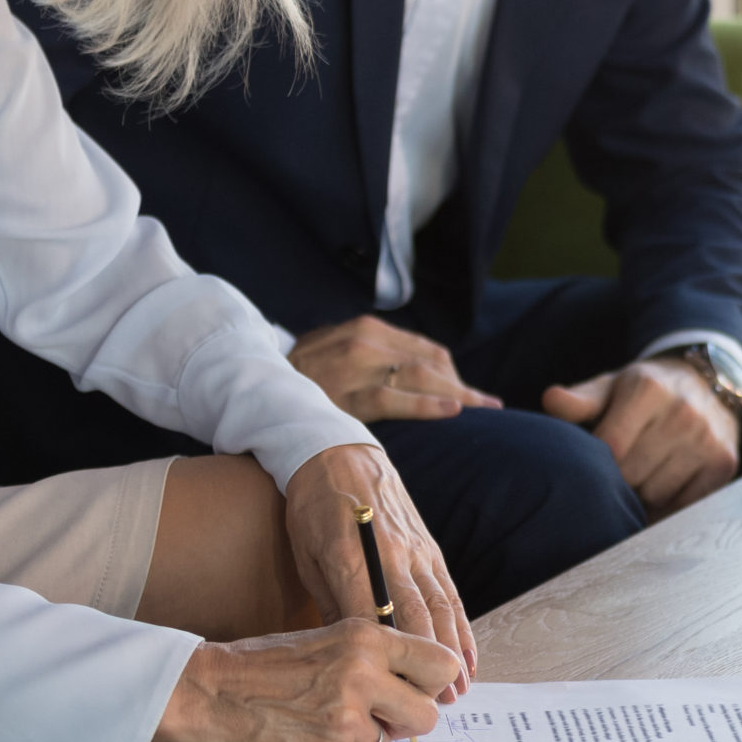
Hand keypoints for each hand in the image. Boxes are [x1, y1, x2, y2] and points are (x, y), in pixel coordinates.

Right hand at [154, 618, 457, 741]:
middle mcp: (364, 674)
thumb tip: (420, 682)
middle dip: (406, 723)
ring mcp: (346, 716)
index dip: (431, 684)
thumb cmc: (268, 665)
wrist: (210, 691)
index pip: (441, 664)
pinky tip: (304, 738)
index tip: (416, 692)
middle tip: (379, 719)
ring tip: (324, 723)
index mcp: (369, 639)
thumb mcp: (330, 640)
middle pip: (427, 714)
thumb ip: (376, 657)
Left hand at [281, 444, 474, 699]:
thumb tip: (347, 650)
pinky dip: (462, 624)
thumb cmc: (311, 509)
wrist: (340, 453)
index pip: (371, 616)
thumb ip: (330, 601)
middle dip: (430, 664)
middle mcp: (392, 553)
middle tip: (437, 706)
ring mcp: (417, 549)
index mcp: (351, 556)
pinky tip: (468, 652)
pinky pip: (449, 591)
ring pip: (441, 606)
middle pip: (416, 617)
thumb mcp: (306, 556)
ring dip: (453, 649)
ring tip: (460, 688)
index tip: (389, 695)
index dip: (383, 659)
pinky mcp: (430, 547)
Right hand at [288, 316, 502, 422]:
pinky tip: (454, 411)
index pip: (425, 350)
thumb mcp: (337, 351)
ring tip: (484, 412)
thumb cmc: (301, 375)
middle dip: (462, 386)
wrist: (251, 385)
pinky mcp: (343, 393)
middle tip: (490, 406)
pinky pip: (394, 398)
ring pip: (420, 377)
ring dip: (458, 395)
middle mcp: (365, 340)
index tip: (474, 392)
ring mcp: (354, 365)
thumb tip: (419, 373)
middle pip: (430, 363)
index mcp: (367, 328)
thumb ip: (374, 356)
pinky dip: (428, 403)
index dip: (453, 373)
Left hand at [541, 355, 739, 517]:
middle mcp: (683, 412)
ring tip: (648, 469)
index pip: (610, 448)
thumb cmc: (648, 391)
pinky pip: (685, 504)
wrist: (709, 382)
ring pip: (656, 494)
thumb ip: (581, 400)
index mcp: (648, 388)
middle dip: (621, 477)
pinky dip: (671, 501)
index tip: (599, 456)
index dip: (599, 461)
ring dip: (645, 491)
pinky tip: (669, 479)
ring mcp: (707, 439)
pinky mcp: (725, 463)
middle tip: (624, 463)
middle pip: (631, 475)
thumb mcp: (613, 387)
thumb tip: (550, 401)